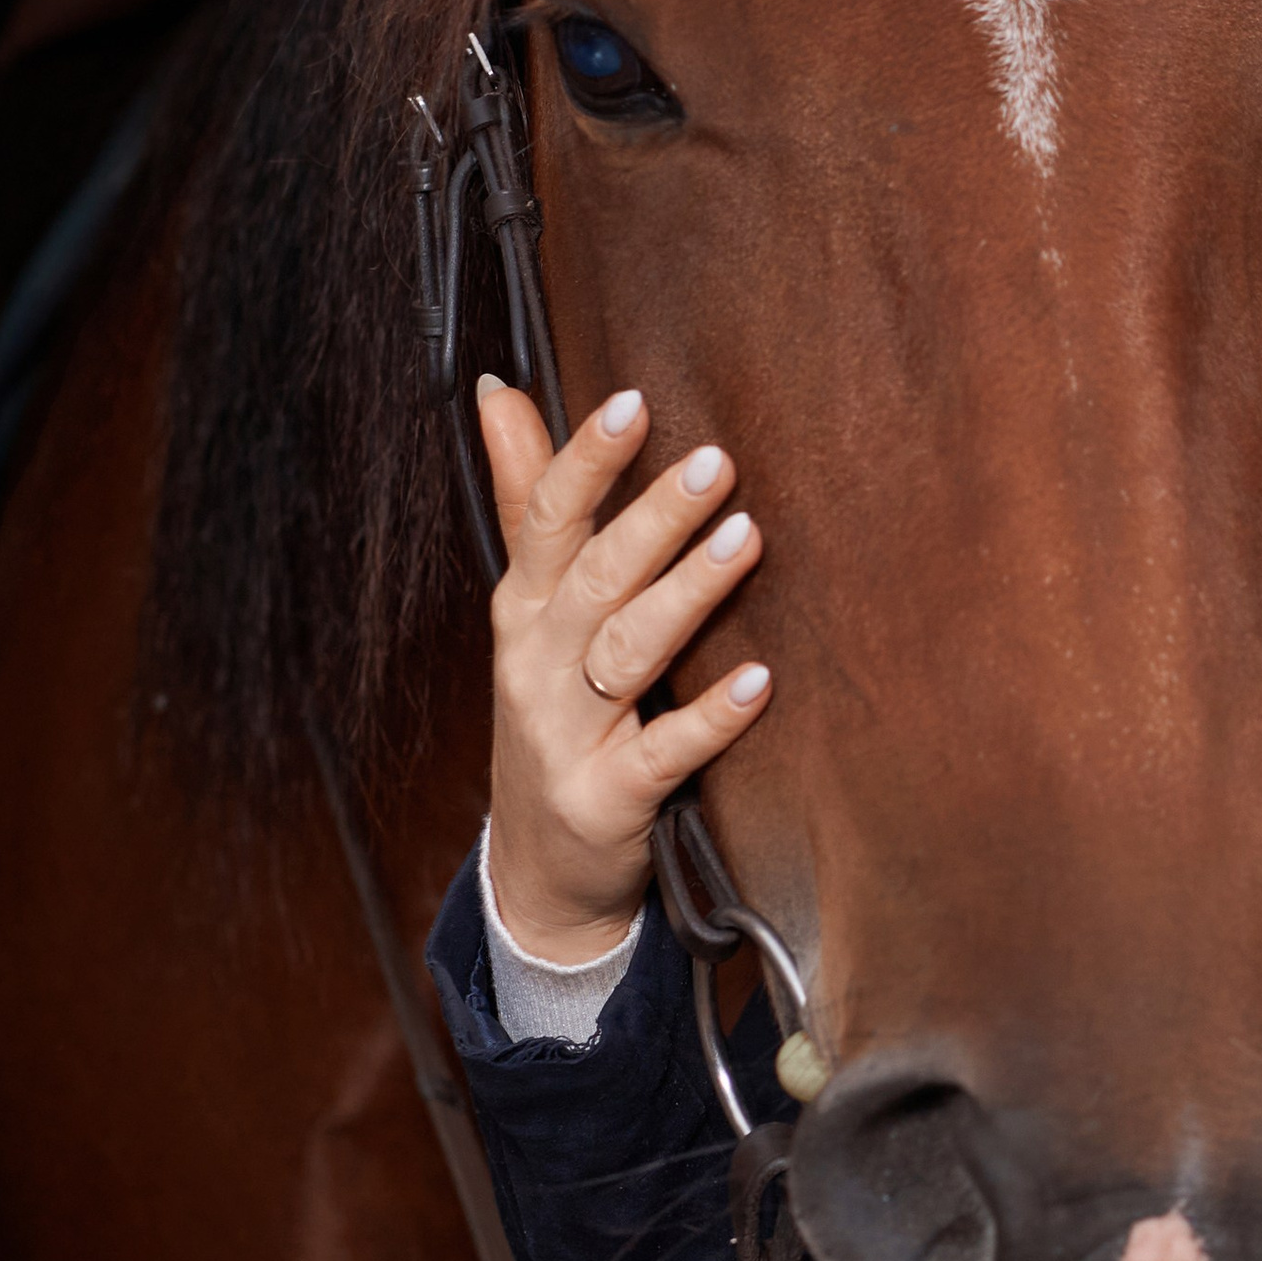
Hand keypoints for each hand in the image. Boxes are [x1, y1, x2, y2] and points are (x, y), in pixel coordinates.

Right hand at [478, 378, 771, 960]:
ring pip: (628, 652)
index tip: (633, 403)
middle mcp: (537, 665)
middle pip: (595, 578)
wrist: (535, 868)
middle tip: (718, 461)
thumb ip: (528, 500)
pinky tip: (760, 680)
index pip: (547, 520)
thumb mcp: (528, 608)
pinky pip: (664, 753)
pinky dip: (711, 717)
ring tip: (748, 538)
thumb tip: (501, 392)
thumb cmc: (550, 712)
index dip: (587, 462)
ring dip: (688, 593)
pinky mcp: (608, 801)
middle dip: (654, 518)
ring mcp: (569, 736)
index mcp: (524, 608)